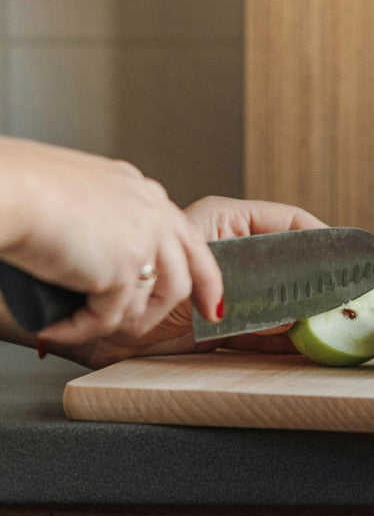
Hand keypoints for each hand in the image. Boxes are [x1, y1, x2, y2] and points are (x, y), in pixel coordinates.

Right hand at [0, 138, 221, 346]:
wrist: (12, 189)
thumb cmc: (25, 185)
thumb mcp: (81, 191)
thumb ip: (102, 214)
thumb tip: (94, 243)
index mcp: (142, 192)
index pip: (187, 238)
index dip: (202, 273)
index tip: (211, 301)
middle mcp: (152, 212)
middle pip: (185, 273)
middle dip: (177, 309)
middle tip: (152, 330)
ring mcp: (144, 240)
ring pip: (151, 301)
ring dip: (116, 321)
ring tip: (82, 324)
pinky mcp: (122, 270)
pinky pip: (108, 318)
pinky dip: (78, 329)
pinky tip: (54, 327)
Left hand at [65, 195, 328, 368]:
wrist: (82, 316)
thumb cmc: (130, 274)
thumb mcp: (200, 271)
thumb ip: (249, 288)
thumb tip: (295, 314)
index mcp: (225, 222)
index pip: (290, 222)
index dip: (325, 238)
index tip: (352, 255)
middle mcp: (230, 254)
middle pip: (291, 263)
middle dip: (322, 280)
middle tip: (353, 293)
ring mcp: (225, 290)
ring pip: (279, 298)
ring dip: (306, 312)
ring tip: (337, 322)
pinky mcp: (216, 326)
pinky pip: (259, 330)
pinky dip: (282, 338)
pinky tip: (305, 344)